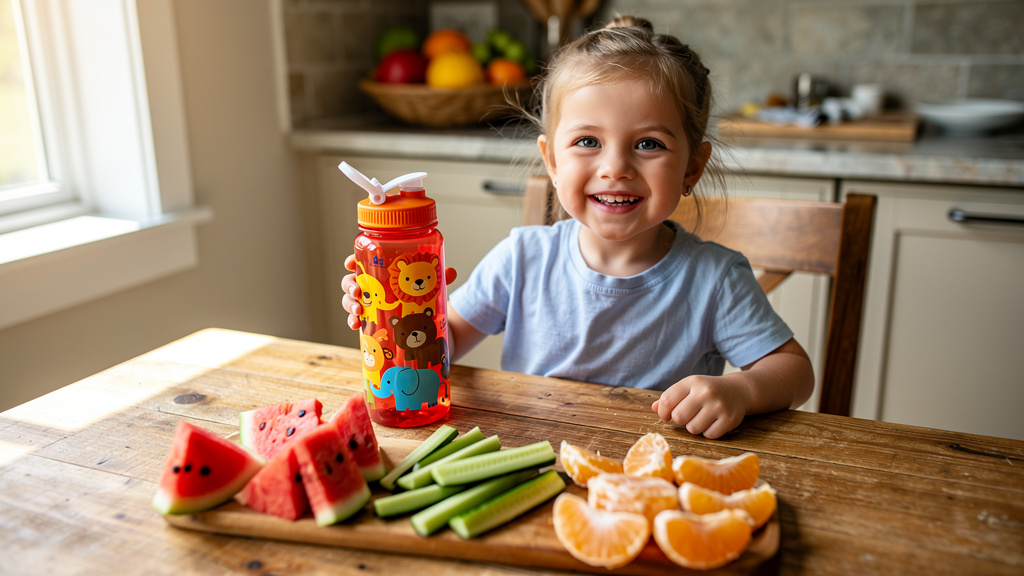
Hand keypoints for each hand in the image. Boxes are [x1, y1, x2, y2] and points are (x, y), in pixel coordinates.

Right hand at [340, 255, 457, 330]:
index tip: (350, 263)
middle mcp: (373, 287)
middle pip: (351, 281)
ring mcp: (370, 305)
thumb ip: (439, 279)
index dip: (353, 261)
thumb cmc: (423, 298)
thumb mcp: (431, 287)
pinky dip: (353, 322)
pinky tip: (356, 325)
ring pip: (350, 300)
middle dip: (349, 285)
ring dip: (349, 304)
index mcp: (382, 273)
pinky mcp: (372, 322)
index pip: (363, 262)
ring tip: (359, 311)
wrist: (428, 326)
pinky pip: (356, 320)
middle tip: (358, 291)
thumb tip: (451, 272)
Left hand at [651, 375, 749, 439]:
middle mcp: (706, 392)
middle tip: (688, 416)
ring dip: (694, 427)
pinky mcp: (729, 419)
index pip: (667, 400)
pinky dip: (708, 432)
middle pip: (679, 417)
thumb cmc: (707, 391)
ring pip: (693, 429)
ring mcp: (719, 406)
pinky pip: (709, 435)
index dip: (663, 412)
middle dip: (680, 420)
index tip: (667, 416)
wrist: (738, 391)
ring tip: (702, 418)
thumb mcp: (689, 388)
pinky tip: (713, 422)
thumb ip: (671, 397)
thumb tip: (654, 408)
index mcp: (692, 382)